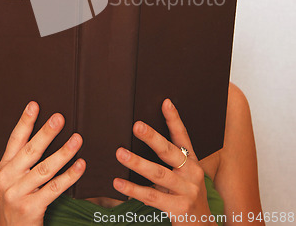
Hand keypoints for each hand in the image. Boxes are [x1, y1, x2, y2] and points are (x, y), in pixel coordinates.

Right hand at [0, 101, 85, 225]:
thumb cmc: (18, 197)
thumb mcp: (15, 177)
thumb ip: (25, 158)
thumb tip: (48, 129)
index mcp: (5, 166)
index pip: (15, 140)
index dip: (25, 121)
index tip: (35, 104)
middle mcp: (8, 178)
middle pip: (31, 151)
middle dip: (46, 133)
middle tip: (60, 118)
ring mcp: (18, 194)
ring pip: (45, 169)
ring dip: (63, 153)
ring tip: (77, 139)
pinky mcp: (31, 208)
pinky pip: (54, 189)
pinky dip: (69, 176)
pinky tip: (80, 165)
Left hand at [113, 99, 214, 224]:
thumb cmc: (187, 196)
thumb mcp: (184, 175)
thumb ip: (169, 160)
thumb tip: (143, 136)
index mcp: (193, 162)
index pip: (183, 136)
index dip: (174, 119)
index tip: (165, 102)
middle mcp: (192, 174)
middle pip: (169, 151)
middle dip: (152, 137)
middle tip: (136, 125)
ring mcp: (187, 191)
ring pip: (158, 173)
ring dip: (137, 162)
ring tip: (120, 153)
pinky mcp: (178, 209)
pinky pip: (152, 197)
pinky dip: (133, 189)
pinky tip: (118, 182)